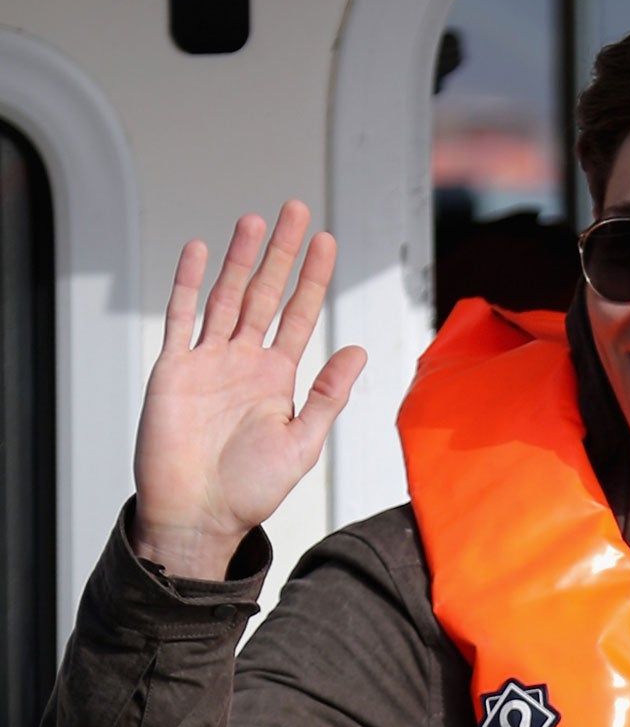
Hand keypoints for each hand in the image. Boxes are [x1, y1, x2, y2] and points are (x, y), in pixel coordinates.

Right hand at [132, 202, 366, 578]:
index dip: (314, 277)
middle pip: (265, 293)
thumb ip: (329, 394)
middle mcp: (244, 361)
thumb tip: (359, 350)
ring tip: (255, 220)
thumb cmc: (251, 490)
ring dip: (239, 258)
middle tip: (296, 210)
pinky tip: (198, 251)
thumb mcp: (303, 441)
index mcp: (278, 376)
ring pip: (225, 296)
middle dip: (282, 253)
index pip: (300, 313)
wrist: (198, 516)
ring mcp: (207, 362)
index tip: (328, 241)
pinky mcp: (173, 370)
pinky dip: (187, 284)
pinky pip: (181, 319)